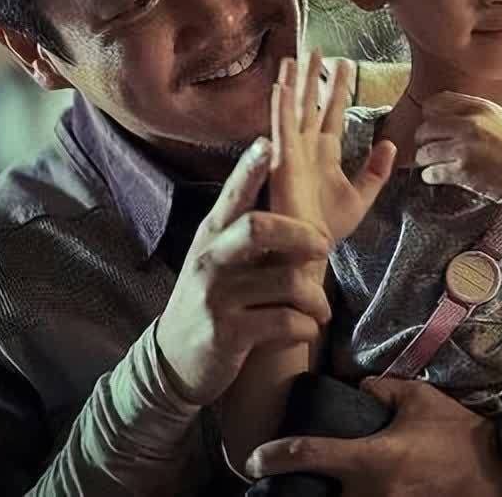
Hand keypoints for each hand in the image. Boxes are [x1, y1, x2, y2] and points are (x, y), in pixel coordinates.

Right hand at [154, 139, 334, 405]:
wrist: (175, 360)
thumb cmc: (214, 297)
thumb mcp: (220, 256)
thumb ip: (247, 226)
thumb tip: (283, 184)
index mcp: (213, 233)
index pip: (232, 193)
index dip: (250, 168)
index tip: (268, 140)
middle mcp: (211, 258)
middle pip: (259, 228)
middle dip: (302, 234)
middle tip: (325, 247)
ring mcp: (216, 296)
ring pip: (286, 282)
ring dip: (315, 298)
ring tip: (319, 307)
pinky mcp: (227, 333)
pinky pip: (285, 322)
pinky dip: (306, 327)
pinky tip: (304, 328)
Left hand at [244, 377, 501, 496]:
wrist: (497, 471)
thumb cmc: (456, 433)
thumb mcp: (418, 398)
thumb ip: (381, 390)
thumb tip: (358, 388)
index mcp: (372, 458)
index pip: (309, 456)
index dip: (274, 457)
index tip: (253, 460)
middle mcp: (371, 492)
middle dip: (297, 492)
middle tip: (280, 480)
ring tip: (311, 486)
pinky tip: (350, 489)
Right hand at [269, 50, 395, 241]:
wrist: (309, 252)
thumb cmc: (328, 228)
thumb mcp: (362, 197)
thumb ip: (375, 171)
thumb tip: (389, 142)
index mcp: (325, 154)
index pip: (333, 113)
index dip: (339, 88)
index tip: (344, 63)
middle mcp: (306, 149)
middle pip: (311, 104)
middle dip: (313, 77)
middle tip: (316, 48)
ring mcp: (292, 154)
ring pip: (293, 110)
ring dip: (293, 84)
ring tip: (294, 57)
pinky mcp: (282, 163)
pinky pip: (281, 130)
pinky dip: (280, 108)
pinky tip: (281, 87)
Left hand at [414, 91, 501, 208]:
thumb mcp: (499, 120)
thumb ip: (473, 114)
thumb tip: (439, 114)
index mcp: (481, 108)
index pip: (437, 102)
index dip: (429, 114)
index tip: (432, 124)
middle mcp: (471, 123)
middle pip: (426, 126)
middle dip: (423, 139)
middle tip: (428, 148)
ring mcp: (466, 147)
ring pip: (425, 151)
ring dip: (425, 159)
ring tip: (433, 163)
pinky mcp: (464, 171)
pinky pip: (431, 172)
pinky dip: (430, 176)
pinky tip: (437, 176)